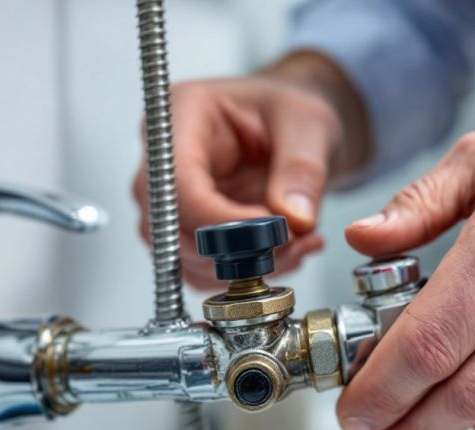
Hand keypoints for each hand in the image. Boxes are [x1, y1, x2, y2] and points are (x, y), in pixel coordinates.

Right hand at [132, 53, 367, 288]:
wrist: (292, 129)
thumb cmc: (290, 111)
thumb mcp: (310, 123)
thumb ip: (302, 169)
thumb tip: (292, 219)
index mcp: (182, 115)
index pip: (176, 184)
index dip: (219, 221)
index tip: (272, 230)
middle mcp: (164, 160)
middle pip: (170, 227)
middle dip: (233, 251)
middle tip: (291, 243)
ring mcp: (172, 200)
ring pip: (184, 256)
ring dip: (243, 267)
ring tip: (299, 244)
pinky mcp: (188, 230)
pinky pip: (203, 268)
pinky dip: (246, 272)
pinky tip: (287, 251)